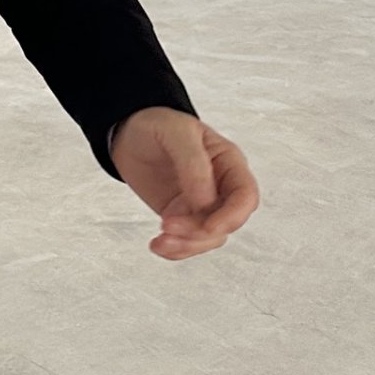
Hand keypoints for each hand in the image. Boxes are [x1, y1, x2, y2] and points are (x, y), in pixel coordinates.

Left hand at [110, 107, 259, 260]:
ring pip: (208, 237)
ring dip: (187, 245)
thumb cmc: (158, 124)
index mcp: (229, 163)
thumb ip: (193, 163)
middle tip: (167, 225)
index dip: (233, 216)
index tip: (209, 226)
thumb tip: (205, 200)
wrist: (128, 132)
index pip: (245, 196)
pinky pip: (188, 240)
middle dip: (201, 232)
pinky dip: (176, 249)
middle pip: (227, 222)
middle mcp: (220, 187)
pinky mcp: (181, 215)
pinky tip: (158, 246)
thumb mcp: (176, 133)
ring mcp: (202, 204)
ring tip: (160, 241)